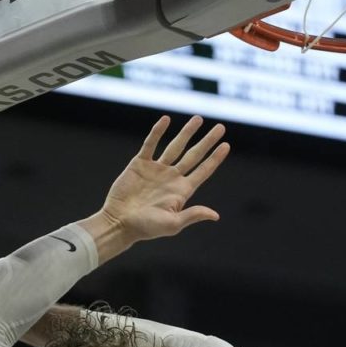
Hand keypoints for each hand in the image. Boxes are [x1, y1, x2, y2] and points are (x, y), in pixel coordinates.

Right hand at [98, 115, 229, 243]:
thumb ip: (192, 215)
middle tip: (220, 128)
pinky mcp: (140, 165)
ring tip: (198, 119)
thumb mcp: (172, 224)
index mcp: (182, 191)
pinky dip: (157, 132)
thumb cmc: (146, 228)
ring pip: (175, 146)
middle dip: (207, 141)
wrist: (119, 222)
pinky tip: (165, 120)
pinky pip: (150, 144)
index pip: (203, 171)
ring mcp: (156, 170)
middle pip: (194, 155)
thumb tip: (215, 215)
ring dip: (187, 133)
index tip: (226, 145)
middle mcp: (172, 178)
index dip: (215, 158)